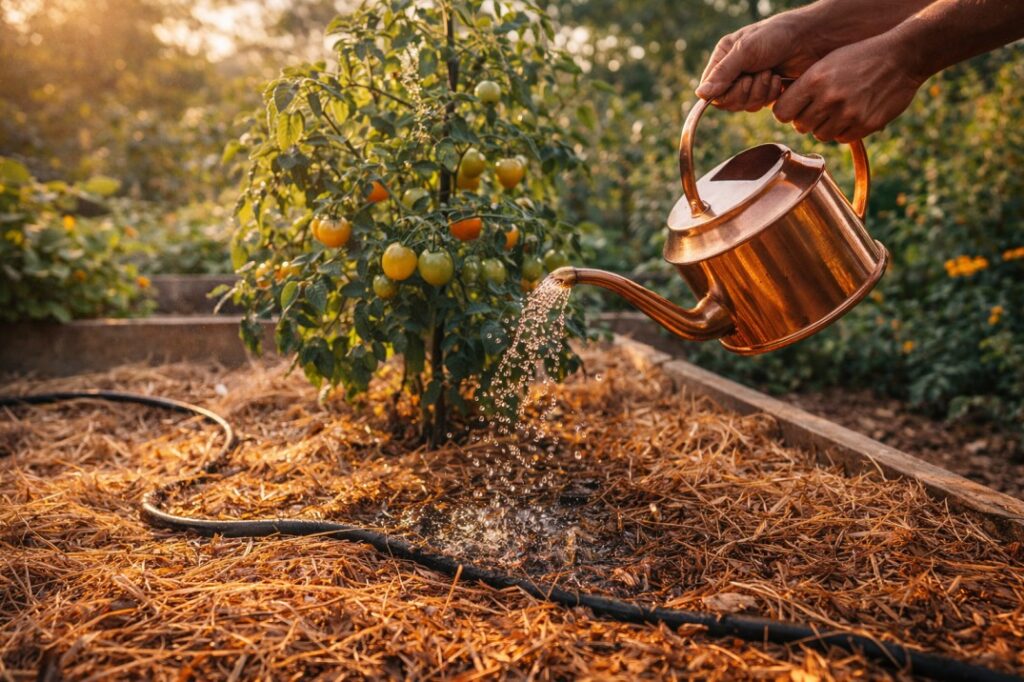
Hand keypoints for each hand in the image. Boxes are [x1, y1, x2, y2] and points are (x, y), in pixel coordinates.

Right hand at [696, 13, 824, 111]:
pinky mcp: (766, 91)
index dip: (725, 92)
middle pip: (727, 101)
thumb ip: (723, 73)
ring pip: (744, 105)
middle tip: (761, 74)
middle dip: (746, 91)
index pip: (711, 90)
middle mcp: (734, 71)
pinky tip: (779, 80)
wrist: (812, 39)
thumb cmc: (778, 36)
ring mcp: (750, 82)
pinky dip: (770, 96)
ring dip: (760, 93)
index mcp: (724, 57)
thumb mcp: (747, 50)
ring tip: (772, 74)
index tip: (744, 80)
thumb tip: (700, 95)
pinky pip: (759, 105)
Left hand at [771, 32, 924, 141]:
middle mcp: (829, 98)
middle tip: (820, 108)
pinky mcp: (865, 124)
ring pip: (820, 135)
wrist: (901, 58)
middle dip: (807, 119)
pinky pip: (842, 138)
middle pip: (800, 126)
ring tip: (839, 109)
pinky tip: (853, 114)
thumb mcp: (827, 62)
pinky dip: (844, 130)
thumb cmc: (859, 58)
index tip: (795, 108)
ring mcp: (848, 113)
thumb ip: (805, 85)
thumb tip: (781, 108)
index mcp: (815, 80)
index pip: (782, 112)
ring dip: (826, 126)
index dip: (787, 112)